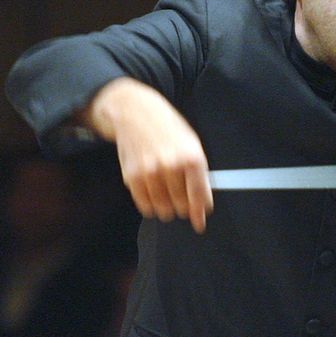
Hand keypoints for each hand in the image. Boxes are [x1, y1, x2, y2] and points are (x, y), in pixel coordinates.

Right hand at [83, 77, 212, 232]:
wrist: (137, 114)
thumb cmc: (168, 129)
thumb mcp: (192, 144)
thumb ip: (198, 173)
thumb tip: (203, 200)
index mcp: (191, 157)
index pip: (198, 194)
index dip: (200, 212)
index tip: (200, 222)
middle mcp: (171, 166)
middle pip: (181, 205)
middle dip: (184, 209)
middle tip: (183, 204)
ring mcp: (150, 172)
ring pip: (163, 208)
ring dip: (168, 209)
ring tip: (169, 199)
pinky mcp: (132, 177)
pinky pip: (144, 205)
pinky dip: (151, 207)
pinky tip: (155, 199)